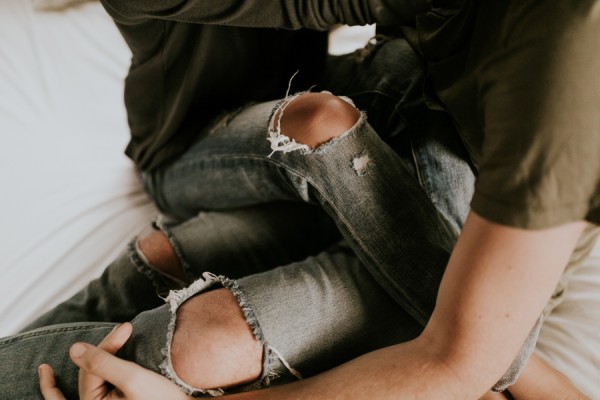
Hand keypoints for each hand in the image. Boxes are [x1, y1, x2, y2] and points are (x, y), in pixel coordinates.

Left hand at [39, 323, 189, 399]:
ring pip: (87, 380)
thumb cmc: (162, 399)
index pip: (91, 368)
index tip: (127, 327)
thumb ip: (102, 362)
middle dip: (104, 350)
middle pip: (87, 374)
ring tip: (109, 338)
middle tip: (125, 328)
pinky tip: (51, 373)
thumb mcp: (132, 378)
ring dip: (94, 359)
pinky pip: (84, 394)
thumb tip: (73, 348)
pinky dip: (64, 386)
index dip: (107, 345)